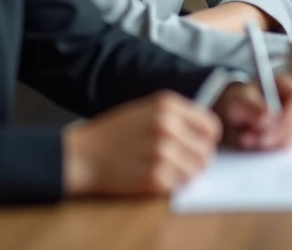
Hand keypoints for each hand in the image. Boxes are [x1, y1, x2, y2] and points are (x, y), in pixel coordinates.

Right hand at [62, 91, 220, 196]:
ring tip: (168, 170)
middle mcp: (167, 126)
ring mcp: (161, 153)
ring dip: (185, 174)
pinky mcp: (153, 177)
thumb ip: (178, 116)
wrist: (80, 155)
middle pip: (206, 151)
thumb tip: (207, 133)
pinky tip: (156, 178)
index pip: (211, 125)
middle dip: (198, 159)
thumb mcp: (146, 109)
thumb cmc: (114, 133)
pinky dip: (171, 185)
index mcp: (167, 105)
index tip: (201, 145)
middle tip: (184, 162)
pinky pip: (178, 185)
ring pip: (195, 170)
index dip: (208, 139)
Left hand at [213, 74, 291, 149]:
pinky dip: (270, 148)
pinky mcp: (289, 136)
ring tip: (249, 140)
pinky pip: (287, 145)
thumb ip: (251, 108)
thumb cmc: (238, 102)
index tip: (271, 123)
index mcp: (286, 84)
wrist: (234, 114)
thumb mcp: (238, 100)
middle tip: (259, 139)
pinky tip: (254, 144)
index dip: (289, 111)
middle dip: (278, 132)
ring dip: (272, 141)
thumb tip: (267, 118)